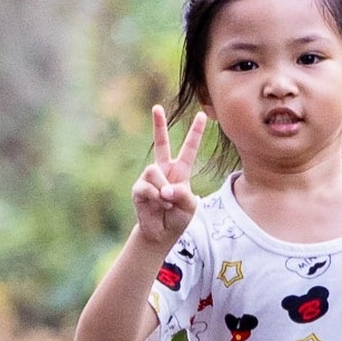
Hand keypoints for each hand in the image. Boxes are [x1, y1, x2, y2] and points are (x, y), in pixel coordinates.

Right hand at [133, 105, 206, 248]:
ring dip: (163, 189)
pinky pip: (146, 186)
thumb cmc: (178, 217)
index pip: (189, 148)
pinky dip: (155, 198)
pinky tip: (158, 205)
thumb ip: (182, 194)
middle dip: (158, 125)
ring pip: (153, 170)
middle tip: (157, 107)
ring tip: (166, 202)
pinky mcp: (139, 188)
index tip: (202, 115)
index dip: (195, 132)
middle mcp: (164, 170)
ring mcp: (150, 178)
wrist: (162, 233)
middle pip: (161, 142)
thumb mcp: (190, 206)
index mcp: (180, 170)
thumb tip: (164, 189)